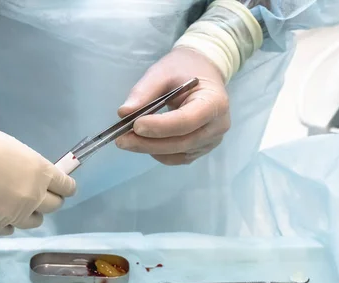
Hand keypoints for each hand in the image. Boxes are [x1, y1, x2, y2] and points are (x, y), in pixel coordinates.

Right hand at [0, 121, 75, 234]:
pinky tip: (3, 215)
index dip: (65, 187)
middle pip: (54, 206)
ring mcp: (15, 213)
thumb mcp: (14, 148)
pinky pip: (10, 230)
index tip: (63, 188)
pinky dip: (9, 223)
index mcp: (40, 172)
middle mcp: (33, 195)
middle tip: (40, 195)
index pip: (66, 186)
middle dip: (50, 200)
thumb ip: (29, 166)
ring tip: (20, 206)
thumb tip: (33, 175)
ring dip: (31, 213)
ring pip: (35, 221)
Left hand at [116, 47, 229, 165]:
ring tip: (126, 141)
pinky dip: (158, 153)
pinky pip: (177, 158)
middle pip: (180, 142)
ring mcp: (211, 141)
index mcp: (215, 102)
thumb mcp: (162, 71)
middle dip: (148, 143)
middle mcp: (218, 126)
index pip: (186, 121)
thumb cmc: (184, 69)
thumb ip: (143, 91)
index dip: (160, 127)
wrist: (202, 73)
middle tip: (121, 140)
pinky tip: (143, 143)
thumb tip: (124, 113)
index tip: (135, 125)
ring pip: (177, 153)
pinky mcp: (201, 149)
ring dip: (149, 149)